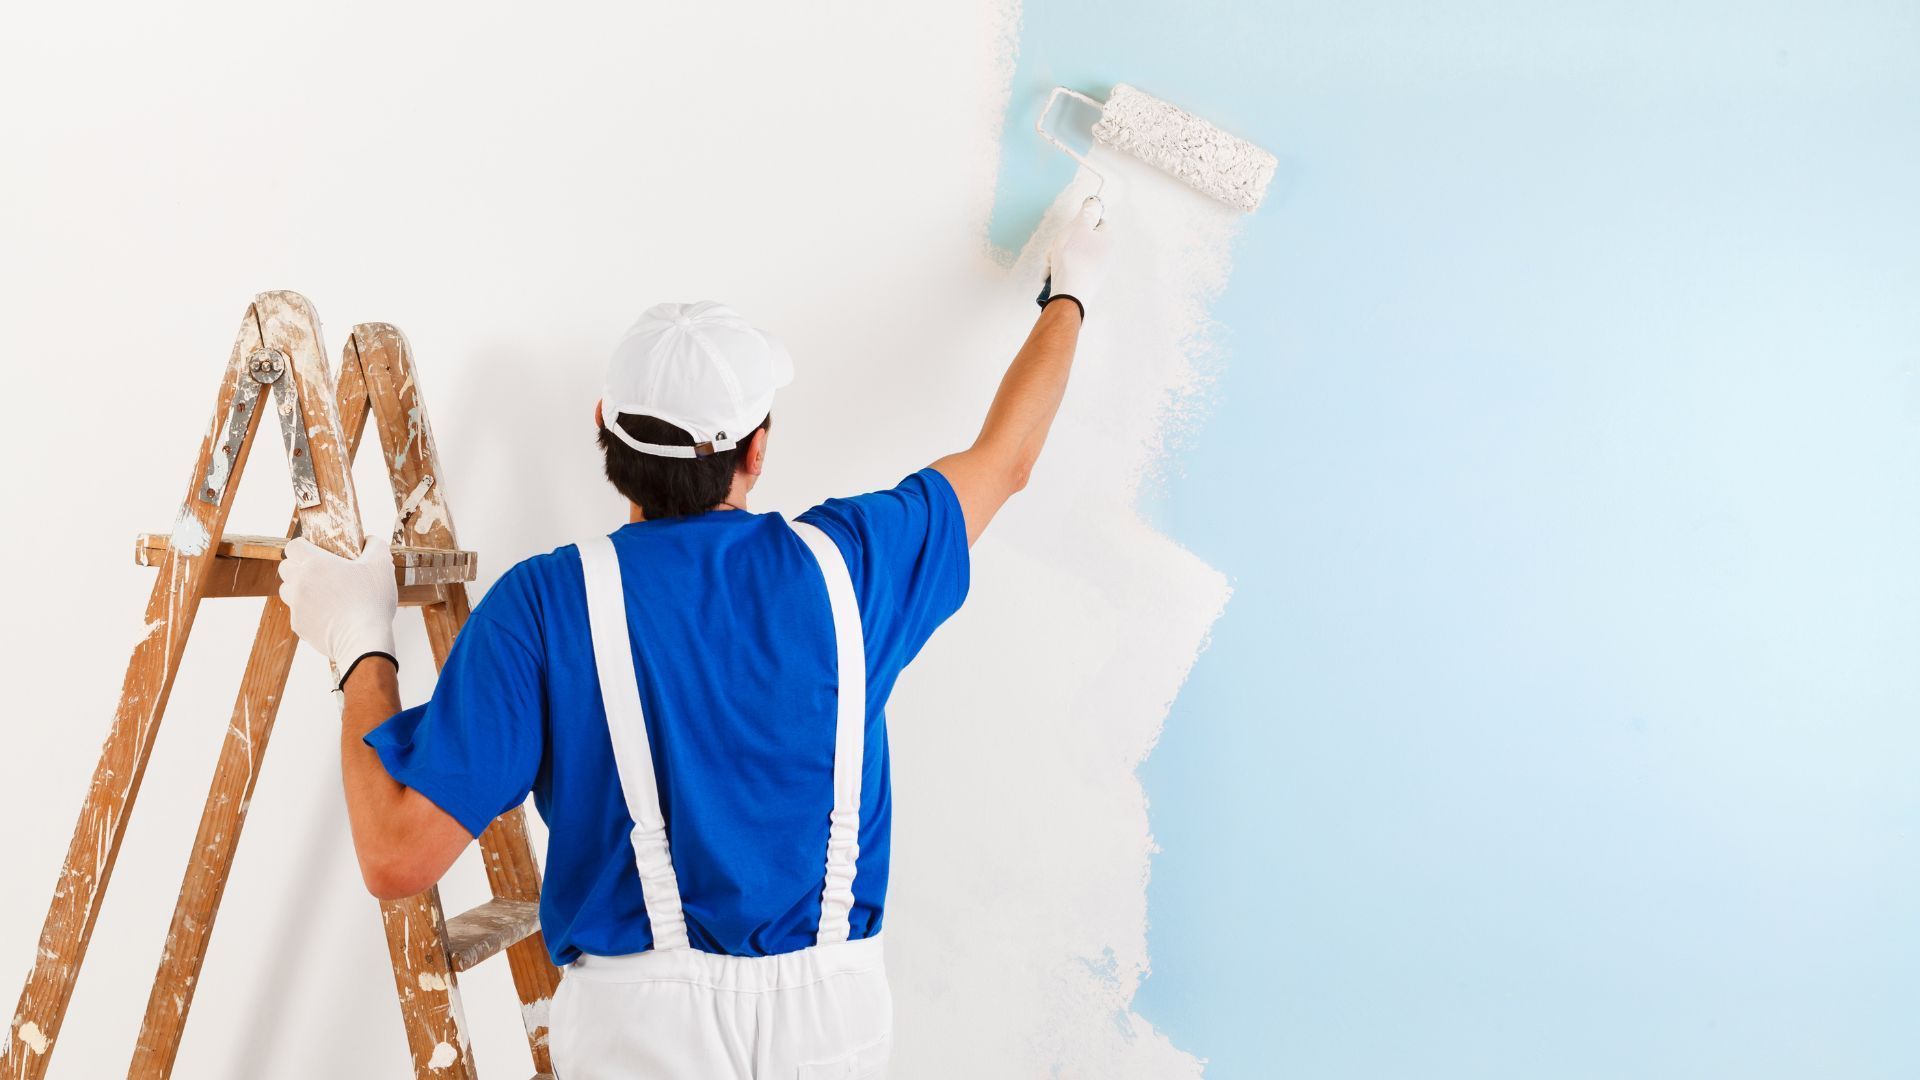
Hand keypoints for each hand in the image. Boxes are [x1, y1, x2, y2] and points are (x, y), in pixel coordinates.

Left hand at [278, 534, 398, 684]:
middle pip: (285, 567)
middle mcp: (299, 583)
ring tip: (322, 593)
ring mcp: (296, 606)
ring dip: (299, 589)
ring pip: (288, 591)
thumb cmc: (371, 600)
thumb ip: (374, 545)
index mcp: (314, 564)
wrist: (363, 640)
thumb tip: (368, 540)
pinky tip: (329, 614)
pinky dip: (309, 611)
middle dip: (299, 567)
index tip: (316, 551)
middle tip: (320, 572)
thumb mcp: (381, 564)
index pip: (292, 546)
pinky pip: (298, 613)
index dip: (303, 546)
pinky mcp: (299, 626)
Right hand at [1045, 196, 1114, 314]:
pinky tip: (1050, 273)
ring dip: (1057, 255)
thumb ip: (1086, 213)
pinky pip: (1069, 267)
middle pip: (1081, 238)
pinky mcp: (1084, 281)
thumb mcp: (1078, 227)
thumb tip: (1094, 203)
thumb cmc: (1074, 258)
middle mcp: (1105, 255)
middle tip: (1055, 247)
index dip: (1082, 222)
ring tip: (1051, 262)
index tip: (1070, 228)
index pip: (1098, 222)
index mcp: (1108, 240)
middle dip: (1063, 241)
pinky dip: (1059, 268)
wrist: (1069, 293)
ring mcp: (1095, 269)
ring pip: (1072, 253)